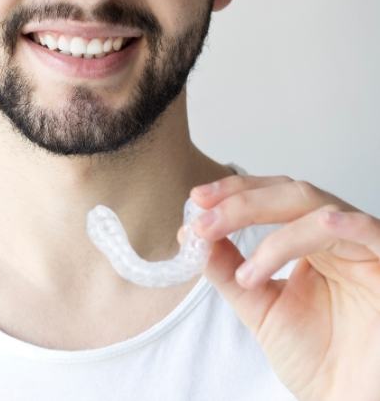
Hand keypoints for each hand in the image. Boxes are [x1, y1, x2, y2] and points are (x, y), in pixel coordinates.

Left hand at [183, 174, 379, 400]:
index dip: (235, 190)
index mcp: (311, 240)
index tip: (196, 200)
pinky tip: (320, 226)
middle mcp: (339, 236)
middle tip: (203, 221)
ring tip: (246, 273)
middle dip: (243, 202)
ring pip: (320, 209)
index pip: (272, 195)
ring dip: (275, 232)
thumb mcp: (260, 307)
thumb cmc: (319, 361)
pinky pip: (370, 232)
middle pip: (292, 193)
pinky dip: (345, 225)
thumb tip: (191, 232)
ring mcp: (366, 249)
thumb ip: (227, 269)